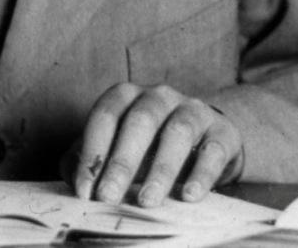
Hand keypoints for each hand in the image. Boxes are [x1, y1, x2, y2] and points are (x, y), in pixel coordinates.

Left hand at [64, 83, 242, 206]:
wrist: (205, 142)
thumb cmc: (148, 147)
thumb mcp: (115, 148)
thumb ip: (89, 160)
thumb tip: (76, 182)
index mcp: (127, 96)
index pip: (105, 115)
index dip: (92, 152)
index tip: (85, 190)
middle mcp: (159, 96)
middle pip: (139, 121)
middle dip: (122, 161)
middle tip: (108, 197)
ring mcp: (193, 110)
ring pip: (177, 132)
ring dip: (160, 170)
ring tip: (147, 202)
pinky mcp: (222, 132)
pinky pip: (213, 149)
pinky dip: (201, 173)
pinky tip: (189, 195)